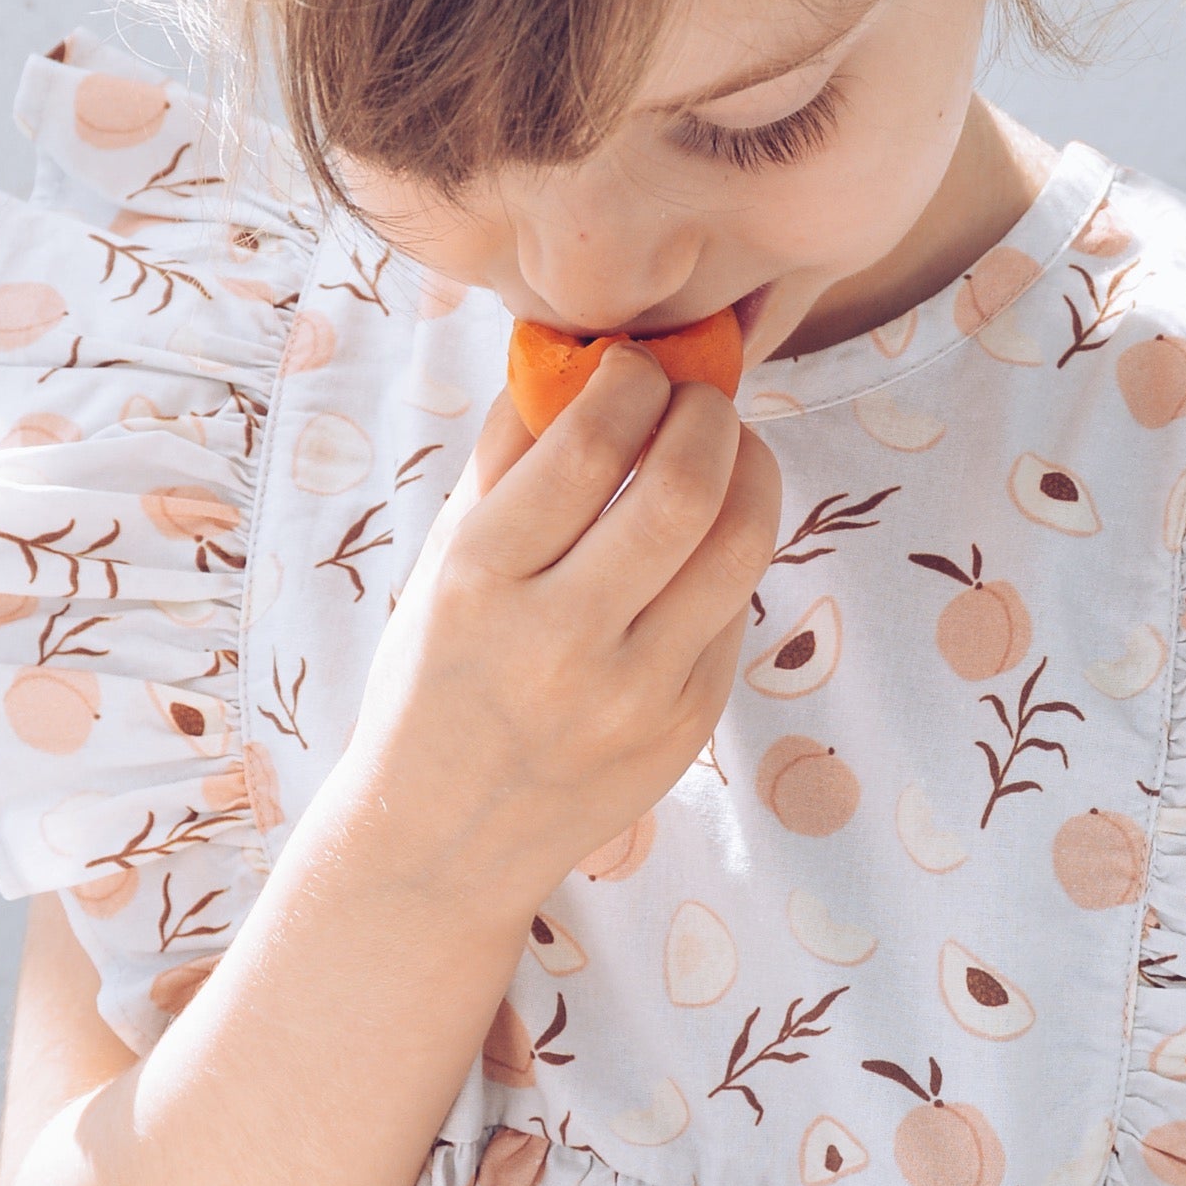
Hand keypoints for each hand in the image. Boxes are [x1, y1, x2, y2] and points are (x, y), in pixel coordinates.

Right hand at [331, 354, 779, 923]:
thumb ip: (503, 456)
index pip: (587, 445)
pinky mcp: (687, 725)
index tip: (635, 366)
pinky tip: (703, 539)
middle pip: (682, 487)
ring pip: (739, 544)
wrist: (444, 837)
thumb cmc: (435, 673)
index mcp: (481, 580)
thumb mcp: (442, 562)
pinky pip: (734, 606)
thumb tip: (572, 348)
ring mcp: (637, 693)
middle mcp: (562, 640)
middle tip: (696, 399)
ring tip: (727, 448)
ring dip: (750, 468)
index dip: (632, 380)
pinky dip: (729, 550)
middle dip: (707, 414)